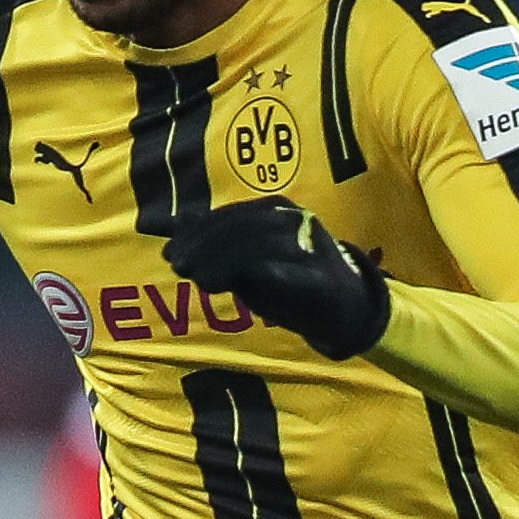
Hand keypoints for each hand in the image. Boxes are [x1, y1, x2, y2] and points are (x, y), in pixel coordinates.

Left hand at [162, 197, 388, 356]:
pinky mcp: (325, 280)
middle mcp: (295, 221)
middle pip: (244, 229)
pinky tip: (245, 282)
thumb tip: (180, 226)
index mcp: (276, 210)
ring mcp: (312, 249)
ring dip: (227, 263)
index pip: (231, 215)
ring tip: (200, 280)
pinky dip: (274, 275)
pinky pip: (297, 275)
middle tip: (179, 266)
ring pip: (263, 248)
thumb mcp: (250, 258)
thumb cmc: (292, 280)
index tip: (171, 252)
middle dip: (206, 247)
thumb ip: (220, 244)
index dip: (198, 233)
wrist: (346, 308)